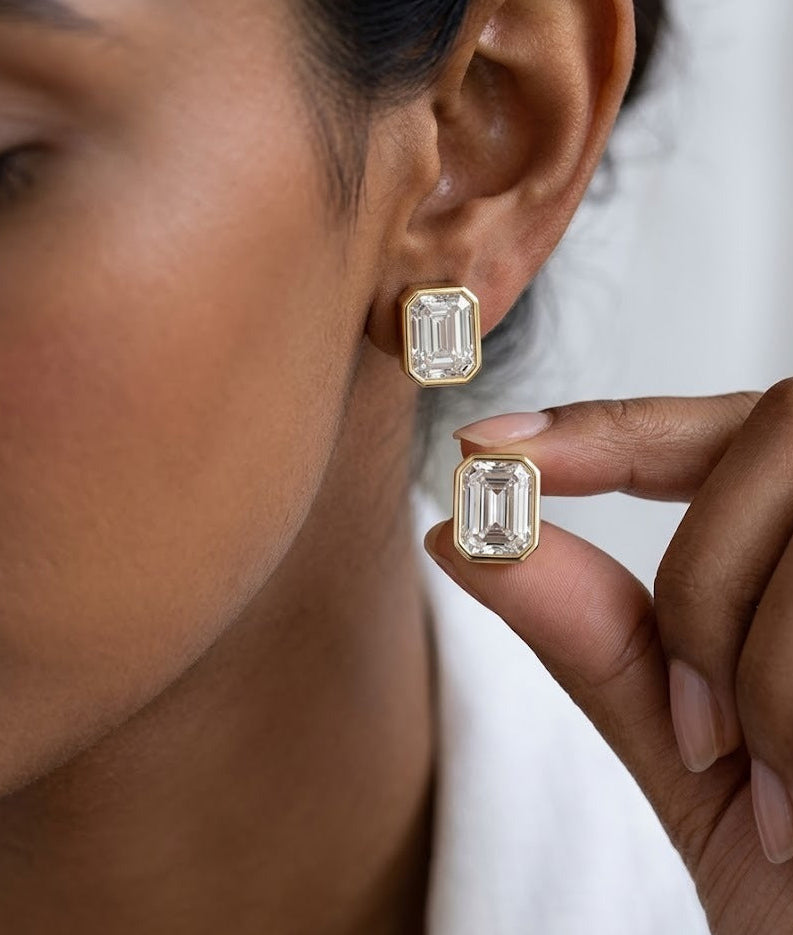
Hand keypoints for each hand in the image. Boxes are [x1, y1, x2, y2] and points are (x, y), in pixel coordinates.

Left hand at [425, 379, 792, 934]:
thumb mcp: (700, 763)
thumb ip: (597, 641)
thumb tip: (467, 537)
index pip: (704, 432)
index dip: (599, 425)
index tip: (489, 449)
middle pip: (768, 442)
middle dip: (707, 584)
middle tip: (700, 732)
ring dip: (763, 663)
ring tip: (778, 794)